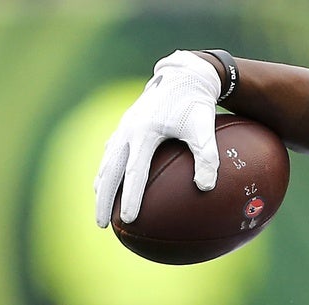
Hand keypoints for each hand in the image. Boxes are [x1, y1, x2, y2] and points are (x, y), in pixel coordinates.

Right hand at [94, 50, 222, 227]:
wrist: (183, 75)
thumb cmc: (196, 103)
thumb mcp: (205, 127)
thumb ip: (207, 156)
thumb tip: (206, 187)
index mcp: (145, 132)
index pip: (135, 172)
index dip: (131, 197)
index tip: (129, 219)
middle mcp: (129, 131)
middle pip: (110, 172)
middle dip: (104, 200)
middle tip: (102, 224)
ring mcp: (123, 128)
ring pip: (107, 164)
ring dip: (102, 188)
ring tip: (100, 210)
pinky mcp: (124, 127)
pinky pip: (110, 154)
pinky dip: (106, 172)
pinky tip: (105, 185)